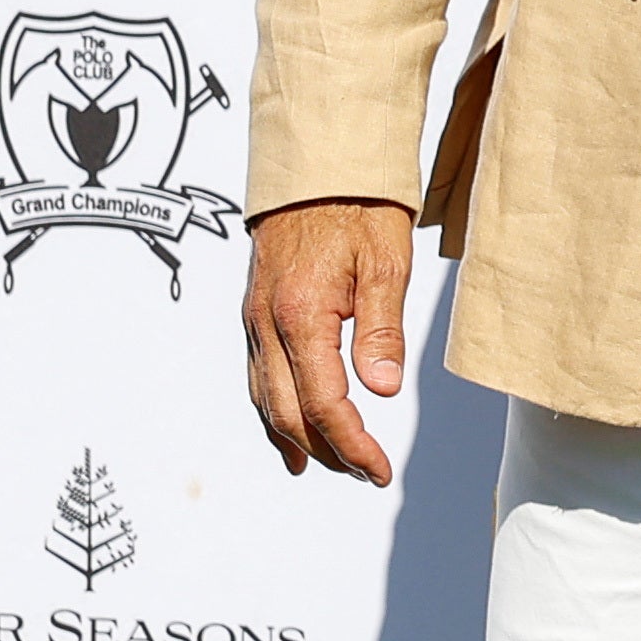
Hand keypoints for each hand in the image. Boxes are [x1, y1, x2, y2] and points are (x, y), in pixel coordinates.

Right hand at [241, 198, 414, 485]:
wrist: (317, 168)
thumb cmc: (358, 206)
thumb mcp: (386, 262)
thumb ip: (382, 329)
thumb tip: (382, 388)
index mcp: (300, 316)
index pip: (323, 402)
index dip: (352, 443)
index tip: (379, 469)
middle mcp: (266, 325)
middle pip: (288, 412)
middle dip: (328, 450)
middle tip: (365, 472)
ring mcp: (254, 321)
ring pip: (267, 400)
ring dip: (298, 438)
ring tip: (333, 465)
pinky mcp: (255, 314)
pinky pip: (260, 377)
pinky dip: (275, 411)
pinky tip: (291, 430)